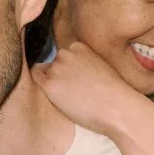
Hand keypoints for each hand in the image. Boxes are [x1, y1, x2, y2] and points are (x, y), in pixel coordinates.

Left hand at [31, 41, 153, 137]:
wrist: (117, 107)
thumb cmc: (114, 94)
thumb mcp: (101, 68)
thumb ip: (85, 64)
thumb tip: (75, 74)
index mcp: (79, 47)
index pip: (64, 57)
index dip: (68, 72)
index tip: (77, 83)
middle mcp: (65, 53)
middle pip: (52, 64)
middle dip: (59, 77)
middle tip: (74, 93)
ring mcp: (56, 67)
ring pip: (44, 74)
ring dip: (52, 85)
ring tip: (70, 99)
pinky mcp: (50, 83)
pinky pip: (36, 80)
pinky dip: (43, 88)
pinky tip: (56, 98)